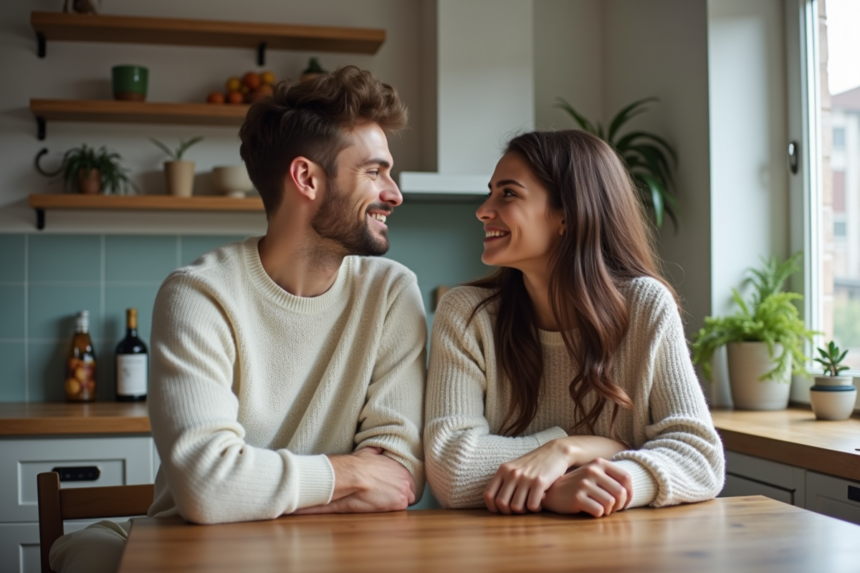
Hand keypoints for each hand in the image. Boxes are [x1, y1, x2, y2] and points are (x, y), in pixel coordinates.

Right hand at [295, 447, 415, 513]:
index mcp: (401, 468)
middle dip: (401, 497)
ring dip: (396, 504)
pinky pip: (401, 511)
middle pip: (410, 494)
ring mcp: (404, 492)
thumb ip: (377, 451)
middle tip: (387, 499)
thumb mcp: (369, 452)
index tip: (392, 490)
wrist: (352, 476)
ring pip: (406, 503)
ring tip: (382, 504)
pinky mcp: (399, 503)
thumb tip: (378, 449)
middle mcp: (406, 479)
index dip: (400, 487)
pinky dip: (391, 511)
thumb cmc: (357, 465)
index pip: (408, 482)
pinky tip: (380, 507)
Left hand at [483, 440, 571, 513]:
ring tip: (529, 506)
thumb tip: (495, 503)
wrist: (555, 451)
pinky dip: (535, 509)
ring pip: (516, 507)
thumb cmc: (534, 464)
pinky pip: (532, 505)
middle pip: (502, 503)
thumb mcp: (514, 468)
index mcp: (503, 470)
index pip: (488, 495)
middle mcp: (512, 473)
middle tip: (519, 509)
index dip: (493, 507)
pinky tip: (539, 504)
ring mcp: (525, 477)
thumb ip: (504, 481)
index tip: (502, 510)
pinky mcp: (539, 481)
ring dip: (523, 511)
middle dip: (509, 512)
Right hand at [542, 458, 632, 517]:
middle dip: (620, 505)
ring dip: (609, 511)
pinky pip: (598, 511)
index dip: (630, 492)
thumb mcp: (593, 474)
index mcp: (599, 463)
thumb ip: (611, 477)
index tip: (624, 501)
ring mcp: (583, 483)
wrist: (552, 491)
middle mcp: (592, 470)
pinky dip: (598, 514)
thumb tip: (631, 493)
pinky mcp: (576, 497)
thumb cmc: (578, 486)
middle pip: (620, 492)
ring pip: (610, 503)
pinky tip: (591, 511)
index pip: (626, 477)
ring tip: (602, 509)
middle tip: (613, 509)